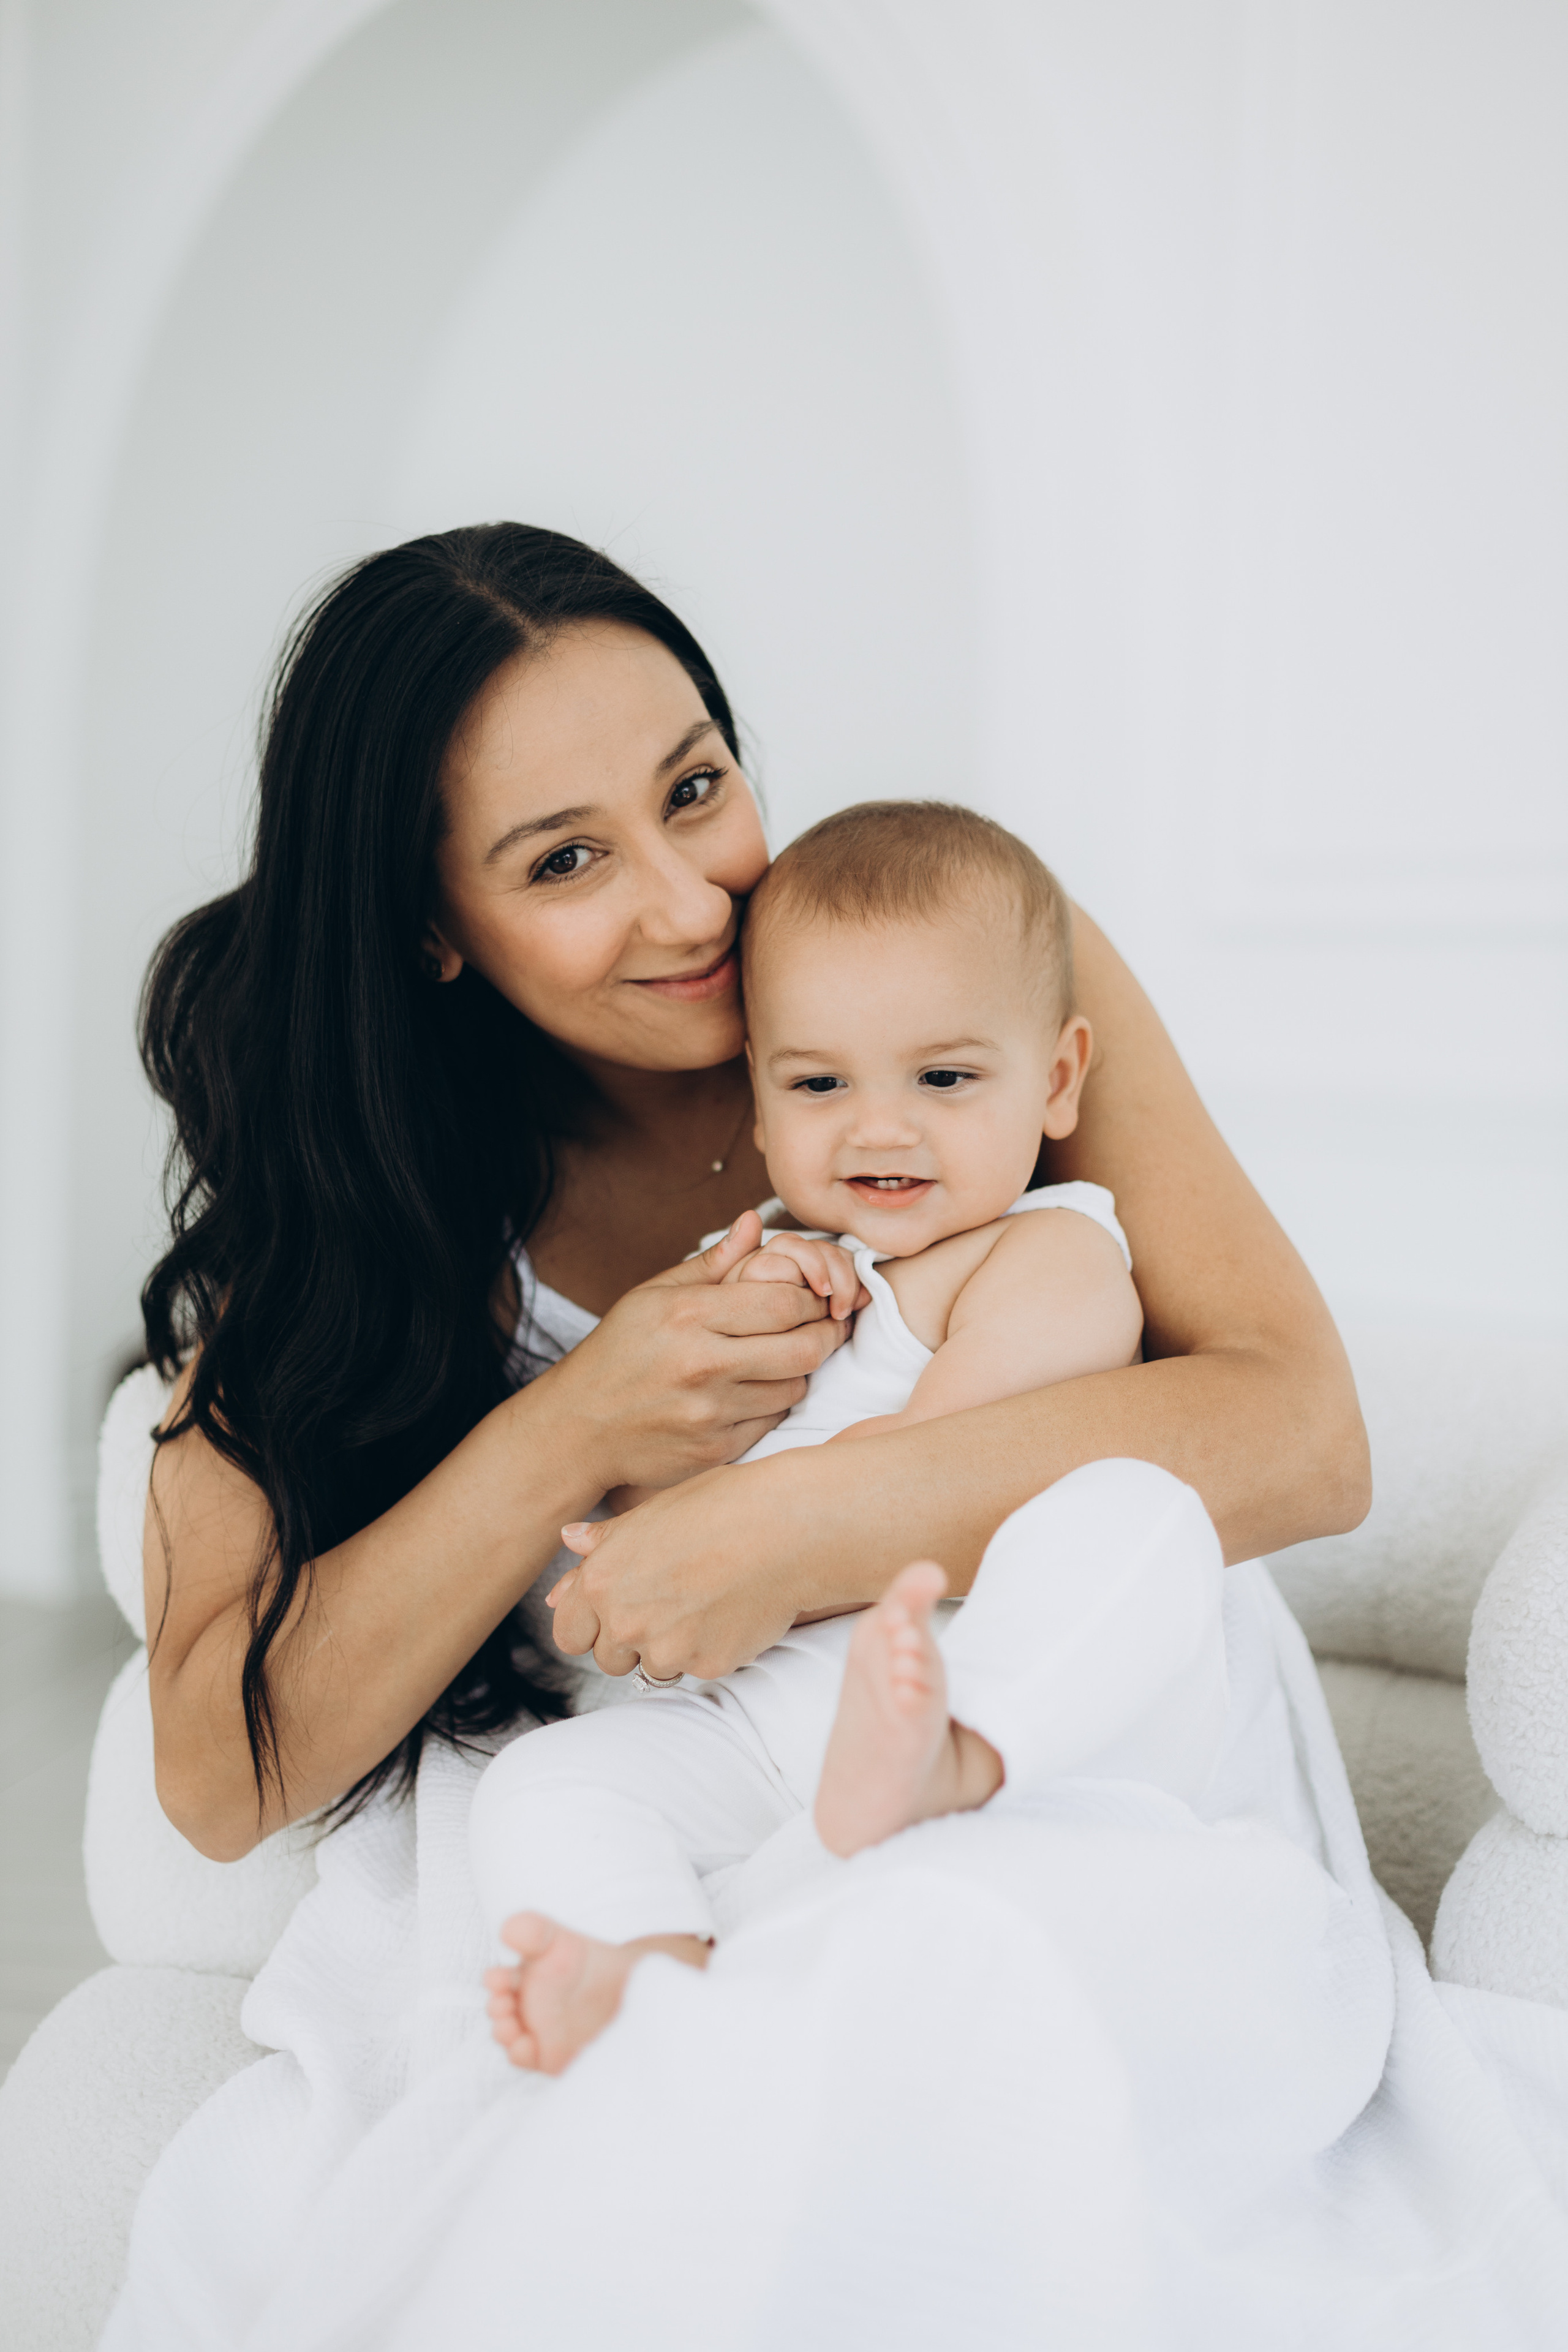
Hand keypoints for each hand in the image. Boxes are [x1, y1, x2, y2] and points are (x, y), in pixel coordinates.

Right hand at [537, 1213, 847, 1495]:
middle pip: (804, 1347)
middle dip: (825, 1332)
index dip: (812, 1297)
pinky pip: (773, 1420)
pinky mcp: (717, 1449)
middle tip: (825, 1324)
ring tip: (782, 1355)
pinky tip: (755, 1389)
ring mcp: (711, 1412)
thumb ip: (712, 1262)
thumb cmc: (617, 1353)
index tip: (814, 1295)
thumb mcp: (652, 1295)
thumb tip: (755, 1222)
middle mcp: (702, 1364)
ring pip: (795, 1386)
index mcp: (687, 1315)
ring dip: (799, 1369)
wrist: (578, 1427)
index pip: (784, 1301)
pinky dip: (774, 1403)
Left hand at [548, 1451, 857, 1678]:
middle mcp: (625, 1621)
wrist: (783, 1528)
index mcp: (602, 1581)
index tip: (616, 1613)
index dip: (592, 1626)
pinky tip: (730, 1612)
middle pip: (609, 1660)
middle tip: (668, 1606)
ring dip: (673, 1647)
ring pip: (656, 1667)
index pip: (569, 1634)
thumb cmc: (719, 1507)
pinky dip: (711, 1649)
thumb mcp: (652, 1512)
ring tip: (705, 1603)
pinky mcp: (707, 1665)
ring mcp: (666, 1648)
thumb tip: (570, 1540)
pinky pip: (699, 1669)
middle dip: (631, 1643)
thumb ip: (605, 1539)